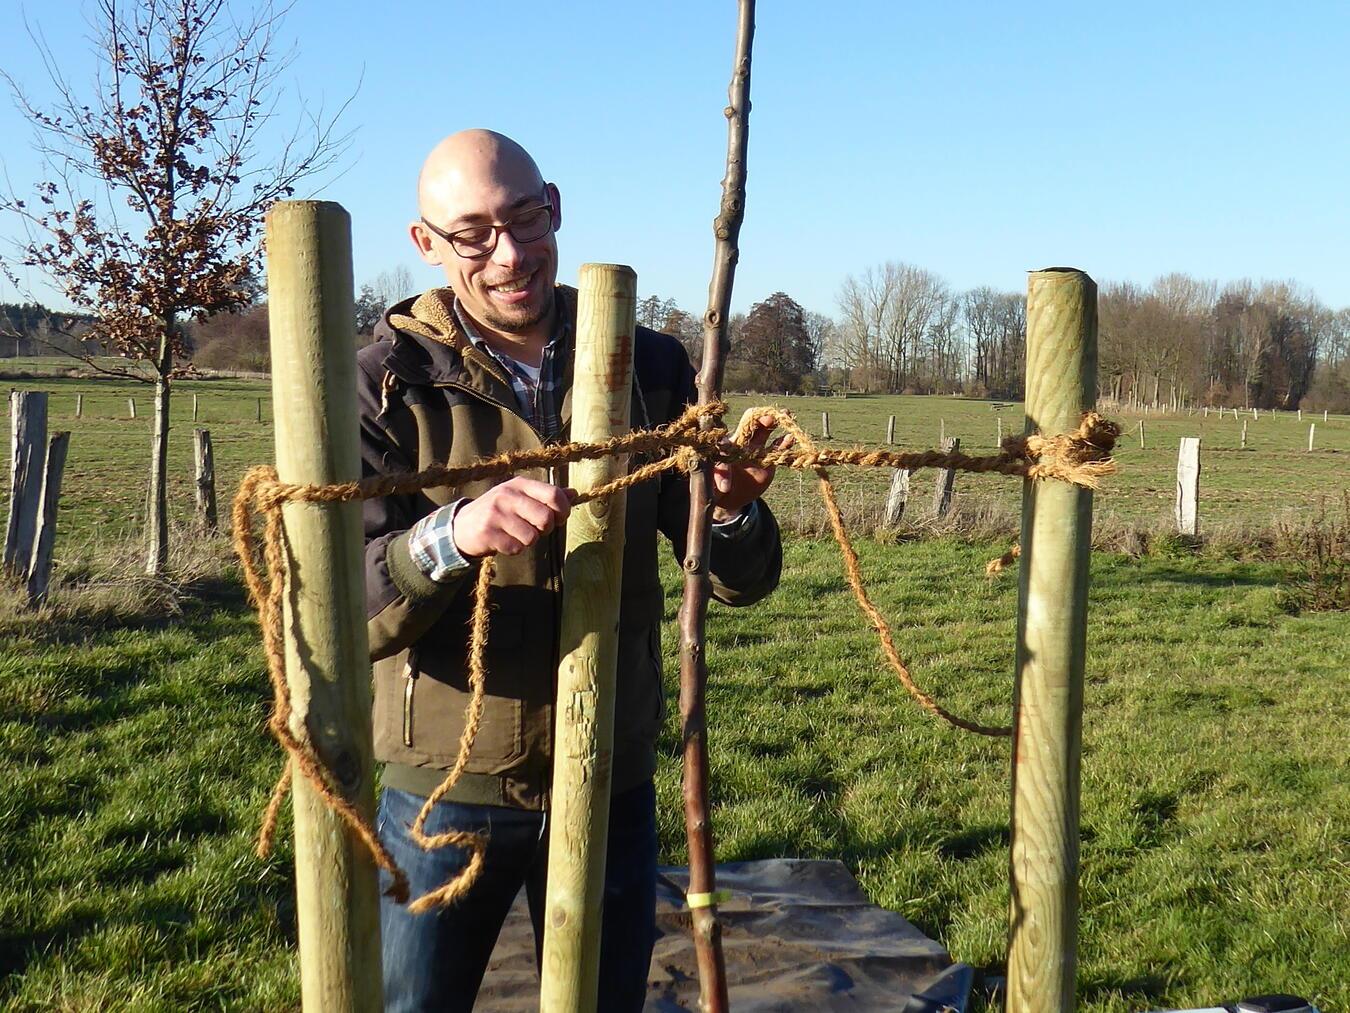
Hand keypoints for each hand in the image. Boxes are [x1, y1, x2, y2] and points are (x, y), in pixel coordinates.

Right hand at [452, 477, 575, 557]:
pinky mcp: (488, 533)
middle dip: (545, 529)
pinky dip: (513, 549)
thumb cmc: (499, 511)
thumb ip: (547, 496)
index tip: (559, 519)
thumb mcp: (521, 497)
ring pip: (532, 537)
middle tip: (534, 529)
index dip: (563, 510)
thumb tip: (574, 494)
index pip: (553, 494)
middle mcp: (507, 495)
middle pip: (546, 518)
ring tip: (515, 534)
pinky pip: (516, 548)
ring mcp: (496, 514)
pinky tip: (503, 541)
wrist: (462, 526)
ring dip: (528, 541)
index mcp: (519, 484)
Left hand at [711, 414, 791, 520]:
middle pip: (752, 424)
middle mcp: (742, 444)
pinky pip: (777, 450)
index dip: (739, 434)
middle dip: (760, 418)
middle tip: (769, 418)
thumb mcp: (714, 484)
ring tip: (786, 414)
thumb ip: (718, 480)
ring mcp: (755, 450)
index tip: (749, 432)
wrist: (730, 498)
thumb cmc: (716, 488)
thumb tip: (725, 487)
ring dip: (775, 422)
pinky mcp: (767, 461)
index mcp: (727, 446)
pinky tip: (790, 438)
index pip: (731, 436)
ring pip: (766, 431)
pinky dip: (784, 443)